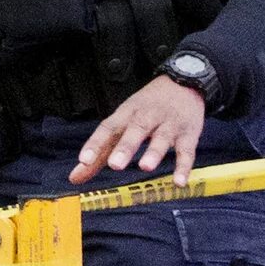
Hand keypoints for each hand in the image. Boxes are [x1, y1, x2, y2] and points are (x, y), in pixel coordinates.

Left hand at [70, 75, 205, 185]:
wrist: (183, 83)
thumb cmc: (146, 107)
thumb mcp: (122, 122)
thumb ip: (101, 152)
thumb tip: (75, 177)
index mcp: (126, 113)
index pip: (108, 127)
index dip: (96, 143)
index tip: (84, 160)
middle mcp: (147, 117)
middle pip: (135, 130)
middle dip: (125, 147)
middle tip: (114, 165)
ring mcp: (169, 125)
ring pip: (161, 138)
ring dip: (154, 152)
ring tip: (145, 167)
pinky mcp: (188, 134)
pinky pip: (187, 151)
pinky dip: (183, 167)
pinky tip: (179, 182)